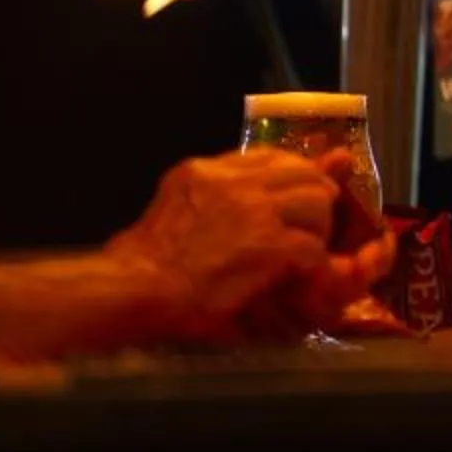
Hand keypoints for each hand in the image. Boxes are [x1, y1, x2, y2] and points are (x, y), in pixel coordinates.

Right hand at [107, 149, 394, 344]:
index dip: (294, 180)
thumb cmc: (147, 262)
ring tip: (300, 256)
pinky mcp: (267, 246)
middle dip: (315, 202)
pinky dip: (311, 265)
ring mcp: (252, 211)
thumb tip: (261, 191)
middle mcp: (232, 182)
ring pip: (318, 204)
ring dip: (317, 232)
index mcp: (207, 171)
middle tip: (307, 231)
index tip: (294, 204)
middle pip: (305, 174)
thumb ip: (221, 193)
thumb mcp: (178, 209)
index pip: (274, 158)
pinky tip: (297, 278)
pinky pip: (313, 247)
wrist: (132, 293)